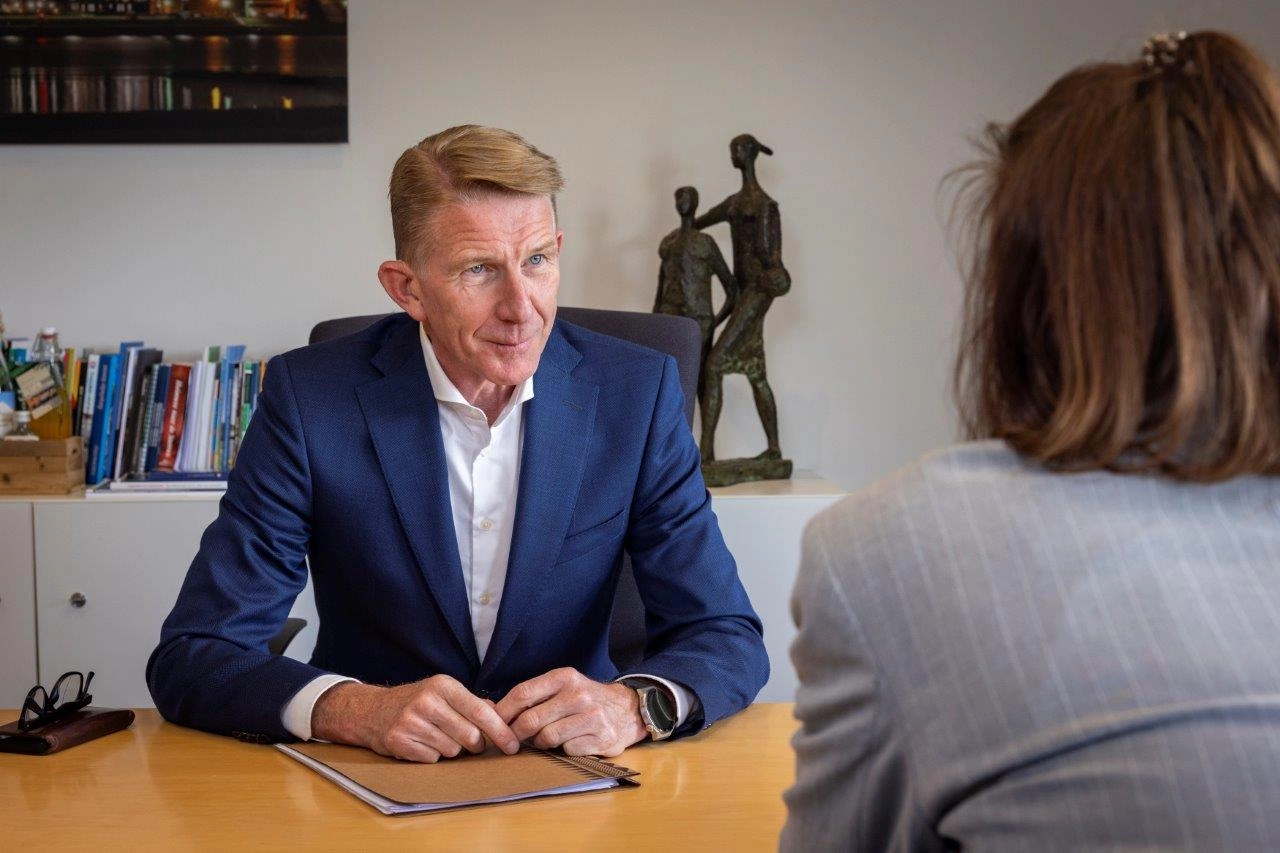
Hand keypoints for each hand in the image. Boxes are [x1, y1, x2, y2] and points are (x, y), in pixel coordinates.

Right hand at [310, 675, 519, 762]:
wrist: (372, 711)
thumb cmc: (417, 701)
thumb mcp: (444, 692)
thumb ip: (473, 703)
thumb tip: (504, 715)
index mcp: (443, 685)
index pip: (480, 712)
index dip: (500, 731)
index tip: (513, 745)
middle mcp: (427, 701)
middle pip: (470, 736)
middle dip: (475, 744)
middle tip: (468, 741)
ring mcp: (410, 722)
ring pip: (453, 751)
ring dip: (452, 750)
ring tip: (438, 736)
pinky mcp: (399, 742)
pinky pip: (433, 759)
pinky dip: (433, 756)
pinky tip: (422, 744)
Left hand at [494, 667, 646, 756]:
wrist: (627, 710)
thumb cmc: (586, 700)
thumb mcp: (564, 687)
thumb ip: (535, 696)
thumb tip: (496, 711)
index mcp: (564, 677)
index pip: (523, 693)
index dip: (503, 712)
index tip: (493, 724)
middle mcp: (577, 694)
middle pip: (531, 720)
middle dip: (516, 734)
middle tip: (512, 742)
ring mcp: (591, 716)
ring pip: (547, 738)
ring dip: (541, 743)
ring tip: (547, 740)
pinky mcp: (600, 737)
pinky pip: (567, 750)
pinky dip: (564, 750)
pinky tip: (571, 743)